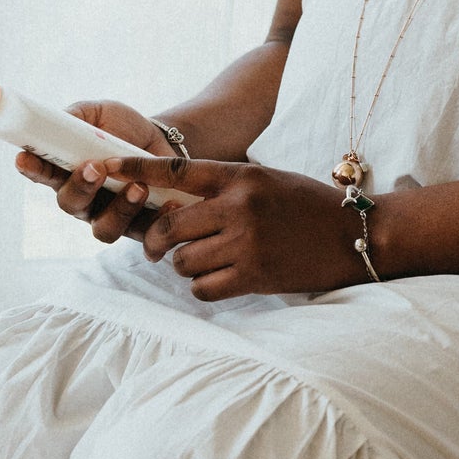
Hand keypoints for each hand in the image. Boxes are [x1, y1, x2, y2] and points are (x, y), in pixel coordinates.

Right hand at [14, 101, 171, 245]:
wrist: (163, 142)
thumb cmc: (122, 128)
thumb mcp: (99, 114)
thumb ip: (76, 117)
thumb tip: (59, 121)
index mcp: (66, 171)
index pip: (42, 172)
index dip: (32, 168)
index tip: (25, 158)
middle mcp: (84, 200)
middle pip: (70, 204)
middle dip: (80, 188)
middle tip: (95, 168)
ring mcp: (110, 217)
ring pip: (104, 228)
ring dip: (119, 208)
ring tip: (139, 186)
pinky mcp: (141, 228)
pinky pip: (145, 234)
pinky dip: (157, 219)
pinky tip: (170, 204)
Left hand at [100, 155, 365, 298]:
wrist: (355, 236)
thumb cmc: (307, 207)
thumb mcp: (265, 181)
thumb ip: (223, 189)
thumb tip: (172, 206)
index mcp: (239, 177)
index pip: (174, 170)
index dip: (134, 170)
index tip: (103, 170)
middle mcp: (238, 207)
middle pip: (168, 226)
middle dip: (156, 241)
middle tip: (157, 249)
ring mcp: (246, 242)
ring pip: (182, 260)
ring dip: (184, 266)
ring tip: (203, 263)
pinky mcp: (255, 275)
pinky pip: (203, 288)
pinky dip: (203, 287)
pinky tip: (219, 280)